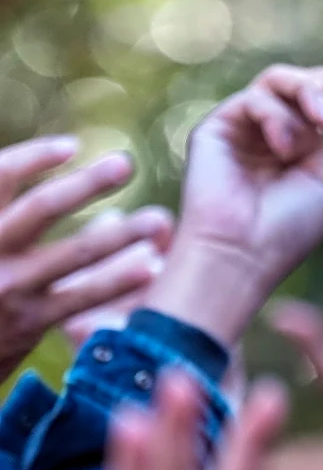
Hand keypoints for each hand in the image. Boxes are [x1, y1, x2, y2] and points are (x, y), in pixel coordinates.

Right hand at [0, 137, 162, 381]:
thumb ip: (3, 215)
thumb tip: (39, 183)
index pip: (0, 176)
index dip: (35, 158)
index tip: (72, 147)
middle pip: (43, 207)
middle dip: (88, 183)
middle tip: (125, 164)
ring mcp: (10, 287)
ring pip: (75, 253)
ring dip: (123, 234)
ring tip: (159, 220)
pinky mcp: (30, 322)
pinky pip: (82, 297)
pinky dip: (117, 281)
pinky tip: (150, 269)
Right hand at [149, 65, 322, 346]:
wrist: (243, 254)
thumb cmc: (288, 230)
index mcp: (309, 152)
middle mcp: (278, 135)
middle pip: (312, 85)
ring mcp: (247, 129)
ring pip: (283, 81)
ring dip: (312, 93)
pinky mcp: (218, 126)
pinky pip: (256, 99)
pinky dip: (278, 118)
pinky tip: (284, 148)